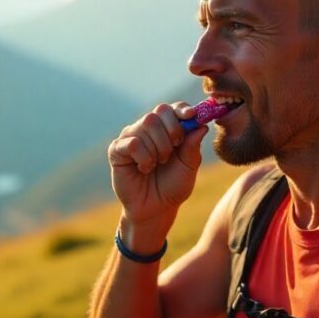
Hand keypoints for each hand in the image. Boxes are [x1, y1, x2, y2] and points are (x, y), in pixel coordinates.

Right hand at [108, 102, 208, 231]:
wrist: (156, 209)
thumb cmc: (173, 186)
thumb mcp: (189, 166)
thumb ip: (193, 146)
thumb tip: (201, 125)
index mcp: (167, 128)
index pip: (173, 108)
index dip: (182, 109)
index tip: (191, 115)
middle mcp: (148, 129)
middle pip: (159, 112)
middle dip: (172, 131)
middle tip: (174, 150)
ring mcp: (131, 137)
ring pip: (146, 124)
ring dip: (158, 148)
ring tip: (157, 164)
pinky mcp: (117, 149)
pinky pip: (133, 142)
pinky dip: (144, 157)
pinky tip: (143, 169)